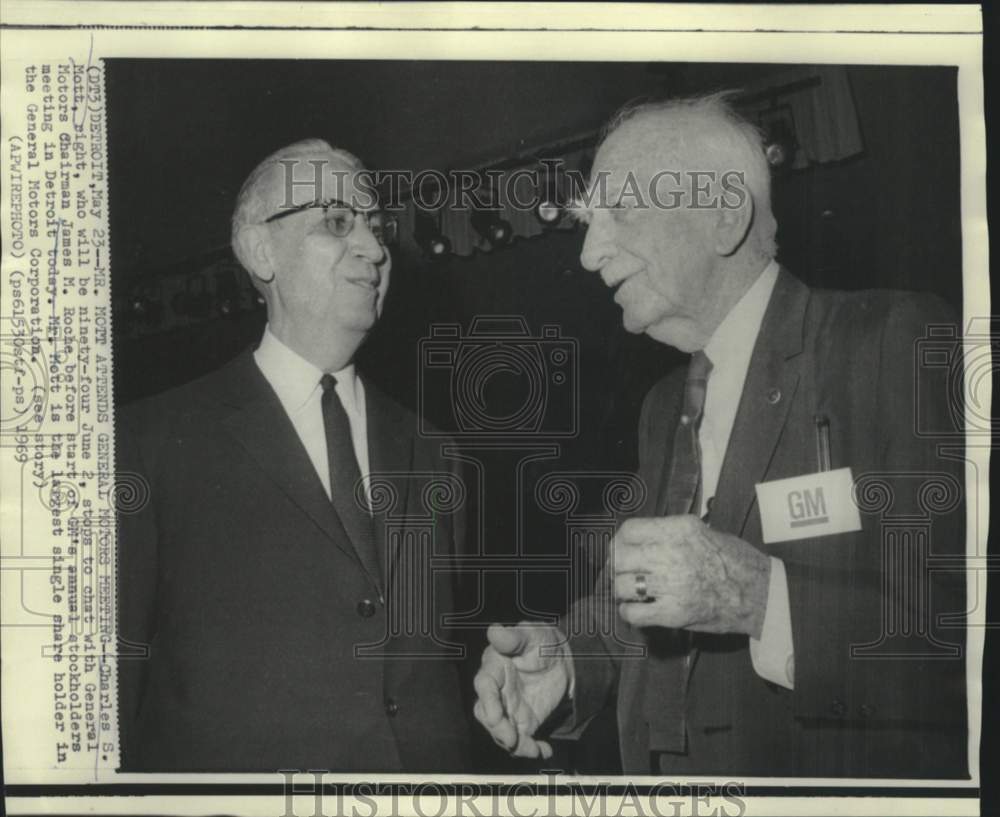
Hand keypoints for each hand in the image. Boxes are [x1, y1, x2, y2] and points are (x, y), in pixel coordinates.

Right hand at [473, 622, 571, 758]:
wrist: (563, 661)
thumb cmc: (542, 641)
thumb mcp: (533, 634)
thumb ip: (515, 636)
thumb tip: (494, 630)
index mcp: (494, 667)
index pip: (484, 685)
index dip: (487, 701)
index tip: (494, 716)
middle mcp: (496, 690)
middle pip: (486, 713)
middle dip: (497, 729)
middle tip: (512, 740)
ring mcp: (507, 708)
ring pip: (500, 731)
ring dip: (513, 744)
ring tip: (533, 749)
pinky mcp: (521, 722)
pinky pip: (520, 740)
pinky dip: (530, 749)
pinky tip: (544, 750)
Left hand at [613, 515, 770, 636]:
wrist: (760, 593)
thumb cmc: (734, 561)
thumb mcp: (703, 532)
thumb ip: (671, 534)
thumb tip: (638, 541)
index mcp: (679, 529)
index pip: (630, 530)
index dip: (619, 542)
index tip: (620, 550)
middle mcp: (672, 553)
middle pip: (620, 557)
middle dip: (616, 567)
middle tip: (620, 574)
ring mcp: (672, 584)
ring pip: (622, 585)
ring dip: (621, 591)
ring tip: (629, 594)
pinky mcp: (675, 613)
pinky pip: (634, 612)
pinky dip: (629, 613)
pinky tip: (636, 611)